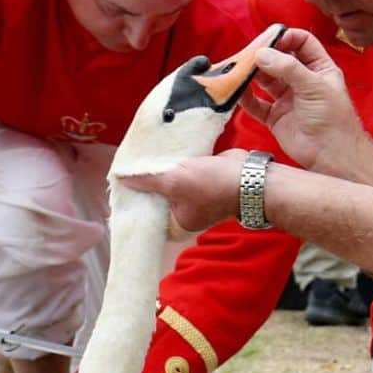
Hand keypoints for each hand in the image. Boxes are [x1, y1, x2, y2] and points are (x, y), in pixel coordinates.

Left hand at [122, 148, 245, 232]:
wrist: (250, 175)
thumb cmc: (214, 185)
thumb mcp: (175, 182)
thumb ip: (148, 181)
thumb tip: (122, 179)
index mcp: (178, 221)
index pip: (151, 212)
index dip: (137, 198)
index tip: (124, 183)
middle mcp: (186, 210)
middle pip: (160, 195)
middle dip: (150, 181)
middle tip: (131, 166)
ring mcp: (196, 194)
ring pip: (172, 181)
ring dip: (163, 169)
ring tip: (144, 156)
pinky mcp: (204, 178)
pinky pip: (184, 170)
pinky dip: (177, 162)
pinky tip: (165, 151)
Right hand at [243, 27, 364, 173]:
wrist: (331, 155)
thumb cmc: (334, 120)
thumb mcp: (314, 86)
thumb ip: (288, 68)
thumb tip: (262, 54)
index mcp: (319, 68)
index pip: (301, 42)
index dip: (286, 37)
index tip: (268, 38)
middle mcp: (302, 81)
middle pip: (278, 60)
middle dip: (262, 56)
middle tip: (246, 54)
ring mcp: (287, 99)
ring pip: (264, 81)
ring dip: (251, 75)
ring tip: (237, 71)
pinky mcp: (275, 117)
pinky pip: (256, 105)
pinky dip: (245, 99)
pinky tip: (237, 92)